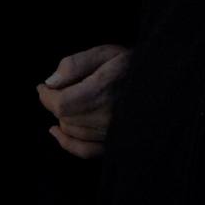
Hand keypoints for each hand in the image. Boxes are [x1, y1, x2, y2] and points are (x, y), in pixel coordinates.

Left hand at [36, 44, 130, 158]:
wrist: (163, 83)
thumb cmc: (133, 65)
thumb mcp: (105, 53)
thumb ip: (75, 64)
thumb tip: (50, 82)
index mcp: (102, 92)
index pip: (61, 103)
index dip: (46, 96)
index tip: (42, 87)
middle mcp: (107, 116)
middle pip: (64, 117)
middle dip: (55, 103)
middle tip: (58, 89)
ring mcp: (112, 133)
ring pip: (72, 131)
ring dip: (64, 117)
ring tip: (69, 101)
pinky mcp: (116, 143)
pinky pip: (85, 151)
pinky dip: (68, 143)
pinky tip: (56, 132)